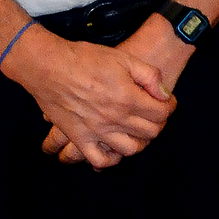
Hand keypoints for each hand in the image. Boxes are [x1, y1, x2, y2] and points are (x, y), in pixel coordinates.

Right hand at [3, 31, 173, 169]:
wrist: (48, 67)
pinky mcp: (79, 137)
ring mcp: (96, 131)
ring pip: (130, 149)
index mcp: (128, 98)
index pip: (161, 114)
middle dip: (158, 123)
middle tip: (153, 113)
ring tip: (137, 129)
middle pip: (150, 133)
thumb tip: (164, 94)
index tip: (166, 101)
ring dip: (139, 141)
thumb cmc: (86, 59)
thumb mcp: (124, 58)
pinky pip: (99, 160)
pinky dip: (111, 158)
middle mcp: (114, 119)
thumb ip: (150, 76)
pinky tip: (114, 147)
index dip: (169, 107)